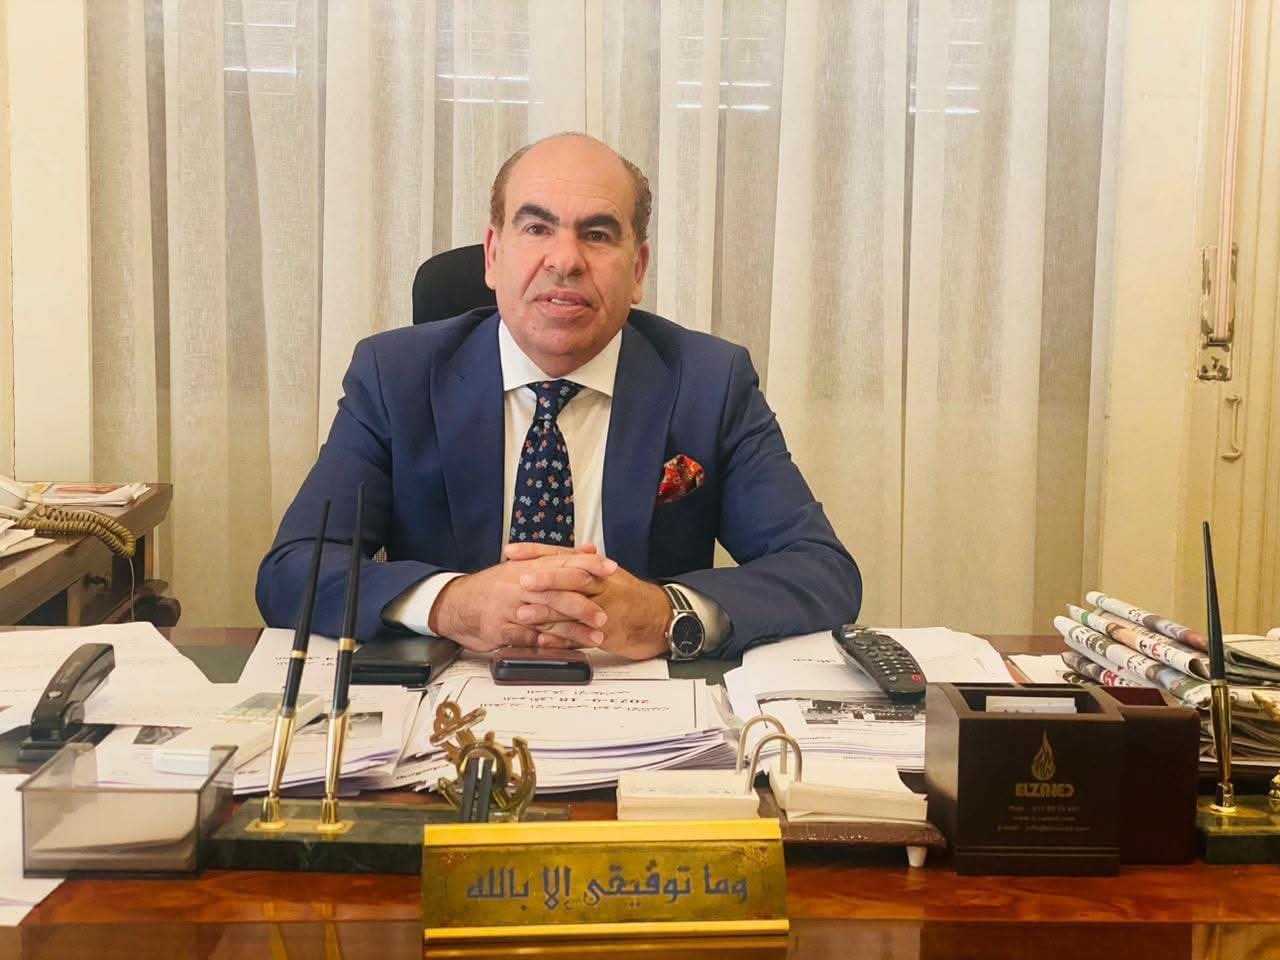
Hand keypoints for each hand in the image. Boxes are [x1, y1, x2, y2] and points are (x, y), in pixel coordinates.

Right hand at [429, 546, 616, 652]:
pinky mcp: (501, 629)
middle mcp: (520, 584)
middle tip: (605, 615)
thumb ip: (559, 560)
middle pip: (556, 591)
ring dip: (573, 630)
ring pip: (546, 618)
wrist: (458, 604)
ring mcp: (510, 608)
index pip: (563, 561)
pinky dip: (549, 644)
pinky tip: (566, 649)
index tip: (611, 568)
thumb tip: (590, 550)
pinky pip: (529, 638)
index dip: (588, 564)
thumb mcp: (525, 568)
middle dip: (584, 605)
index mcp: (528, 567)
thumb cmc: (496, 587)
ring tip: (595, 637)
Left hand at [517, 559, 670, 660]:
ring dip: (547, 612)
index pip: (563, 554)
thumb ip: (581, 565)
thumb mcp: (606, 576)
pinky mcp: (607, 632)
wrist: (659, 619)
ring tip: (522, 615)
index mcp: (596, 568)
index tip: (510, 551)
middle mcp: (601, 584)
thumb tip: (554, 554)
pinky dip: (561, 639)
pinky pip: (581, 636)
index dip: (536, 552)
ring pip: (574, 607)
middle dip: (546, 578)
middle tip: (520, 581)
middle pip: (573, 576)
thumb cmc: (628, 597)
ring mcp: (605, 608)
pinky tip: (543, 641)